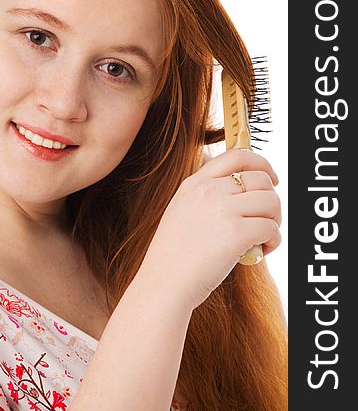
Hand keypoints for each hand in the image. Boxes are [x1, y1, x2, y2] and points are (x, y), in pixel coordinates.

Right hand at [137, 149, 281, 310]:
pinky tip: (263, 251)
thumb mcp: (182, 210)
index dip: (262, 163)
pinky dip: (274, 241)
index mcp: (195, 183)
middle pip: (261, 180)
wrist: (163, 283)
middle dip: (272, 200)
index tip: (271, 179)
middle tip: (266, 220)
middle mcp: (209, 190)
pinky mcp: (236, 233)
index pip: (237, 155)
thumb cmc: (174, 256)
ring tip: (264, 238)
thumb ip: (207, 196)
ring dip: (275, 220)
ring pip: (271, 201)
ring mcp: (223, 210)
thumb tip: (245, 194)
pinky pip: (271, 228)